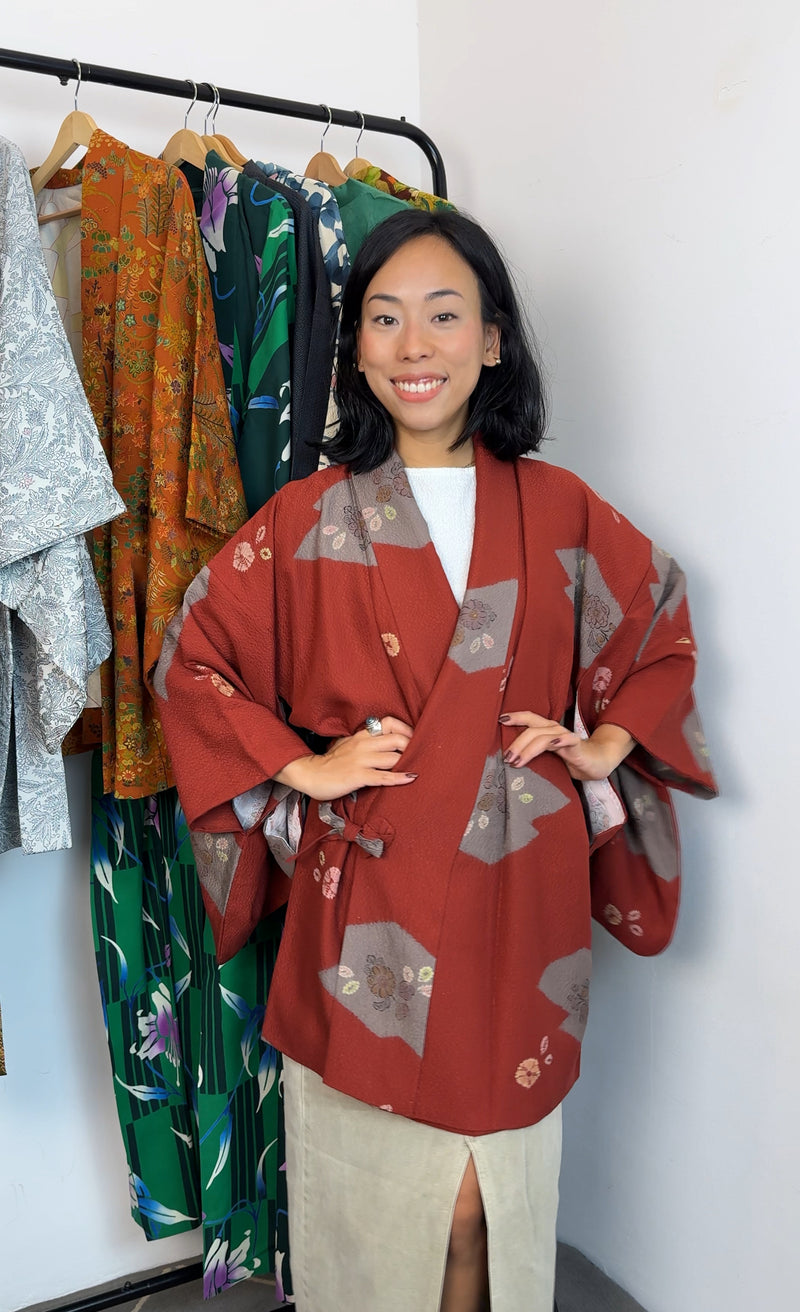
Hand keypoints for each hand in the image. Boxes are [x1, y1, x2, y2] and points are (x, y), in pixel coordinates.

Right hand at [274, 716, 415, 801]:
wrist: (310, 774)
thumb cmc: (331, 762)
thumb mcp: (347, 744)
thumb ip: (365, 741)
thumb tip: (385, 742)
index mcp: (361, 735)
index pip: (389, 722)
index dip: (406, 729)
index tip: (414, 738)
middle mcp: (363, 744)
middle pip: (396, 739)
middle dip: (412, 747)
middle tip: (420, 755)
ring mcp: (361, 760)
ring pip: (393, 757)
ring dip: (408, 762)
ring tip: (418, 766)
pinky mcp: (358, 776)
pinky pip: (384, 777)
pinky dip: (400, 778)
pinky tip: (411, 778)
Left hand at [499, 712, 633, 781]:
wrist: (597, 763)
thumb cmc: (571, 759)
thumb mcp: (549, 756)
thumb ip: (534, 754)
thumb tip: (510, 761)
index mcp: (547, 730)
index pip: (529, 719)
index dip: (515, 717)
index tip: (500, 720)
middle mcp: (554, 729)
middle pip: (532, 730)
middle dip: (517, 743)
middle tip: (506, 757)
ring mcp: (565, 736)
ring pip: (543, 737)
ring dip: (528, 748)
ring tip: (517, 761)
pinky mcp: (577, 745)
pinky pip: (567, 740)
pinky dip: (559, 740)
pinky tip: (552, 744)